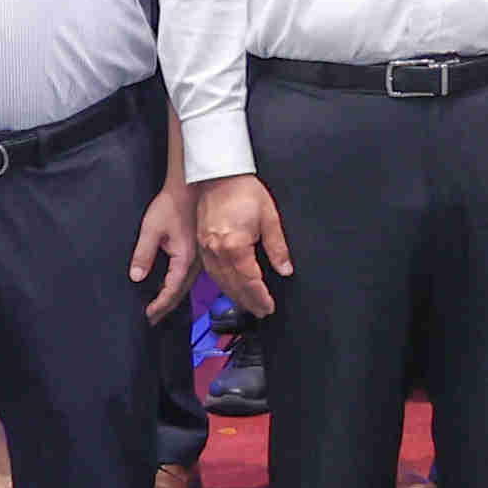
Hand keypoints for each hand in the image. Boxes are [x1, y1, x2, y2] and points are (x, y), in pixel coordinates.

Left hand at [126, 183, 193, 318]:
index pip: (171, 291)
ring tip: (159, 307)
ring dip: (171, 297)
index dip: (159, 305)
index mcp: (185, 259)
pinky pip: (187, 275)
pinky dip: (177, 285)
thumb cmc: (173, 203)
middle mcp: (195, 262)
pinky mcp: (196, 250)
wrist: (191, 186)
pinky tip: (168, 285)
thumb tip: (136, 276)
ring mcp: (198, 257)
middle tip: (152, 319)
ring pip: (185, 285)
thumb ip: (143, 254)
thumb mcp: (152, 228)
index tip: (148, 316)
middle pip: (180, 292)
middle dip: (165, 307)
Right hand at [192, 173, 289, 313]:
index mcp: (235, 246)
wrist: (219, 175)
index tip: (269, 306)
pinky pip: (211, 271)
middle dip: (249, 301)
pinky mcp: (201, 244)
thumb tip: (285, 269)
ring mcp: (206, 248)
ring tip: (247, 304)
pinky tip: (229, 287)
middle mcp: (217, 250)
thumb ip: (278, 247)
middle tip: (261, 311)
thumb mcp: (269, 217)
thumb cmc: (244, 191)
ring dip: (235, 296)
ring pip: (221, 281)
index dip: (261, 297)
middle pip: (234, 285)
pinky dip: (222, 283)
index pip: (250, 281)